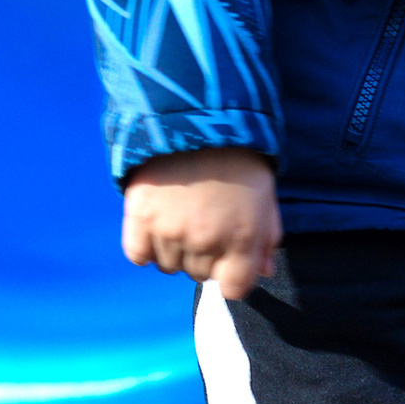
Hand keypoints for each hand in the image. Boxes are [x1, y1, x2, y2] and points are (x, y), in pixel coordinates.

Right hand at [121, 147, 279, 301]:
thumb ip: (266, 239)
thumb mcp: (265, 195)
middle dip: (204, 255)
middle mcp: (206, 240)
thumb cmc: (237, 156)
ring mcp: (170, 231)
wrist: (196, 113)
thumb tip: (262, 272)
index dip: (230, 276)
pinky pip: (138, 255)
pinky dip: (144, 246)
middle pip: (199, 275)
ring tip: (179, 216)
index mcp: (242, 238)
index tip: (227, 258)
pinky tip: (155, 223)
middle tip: (204, 222)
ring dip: (174, 249)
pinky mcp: (140, 216)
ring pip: (168, 266)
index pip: (233, 290)